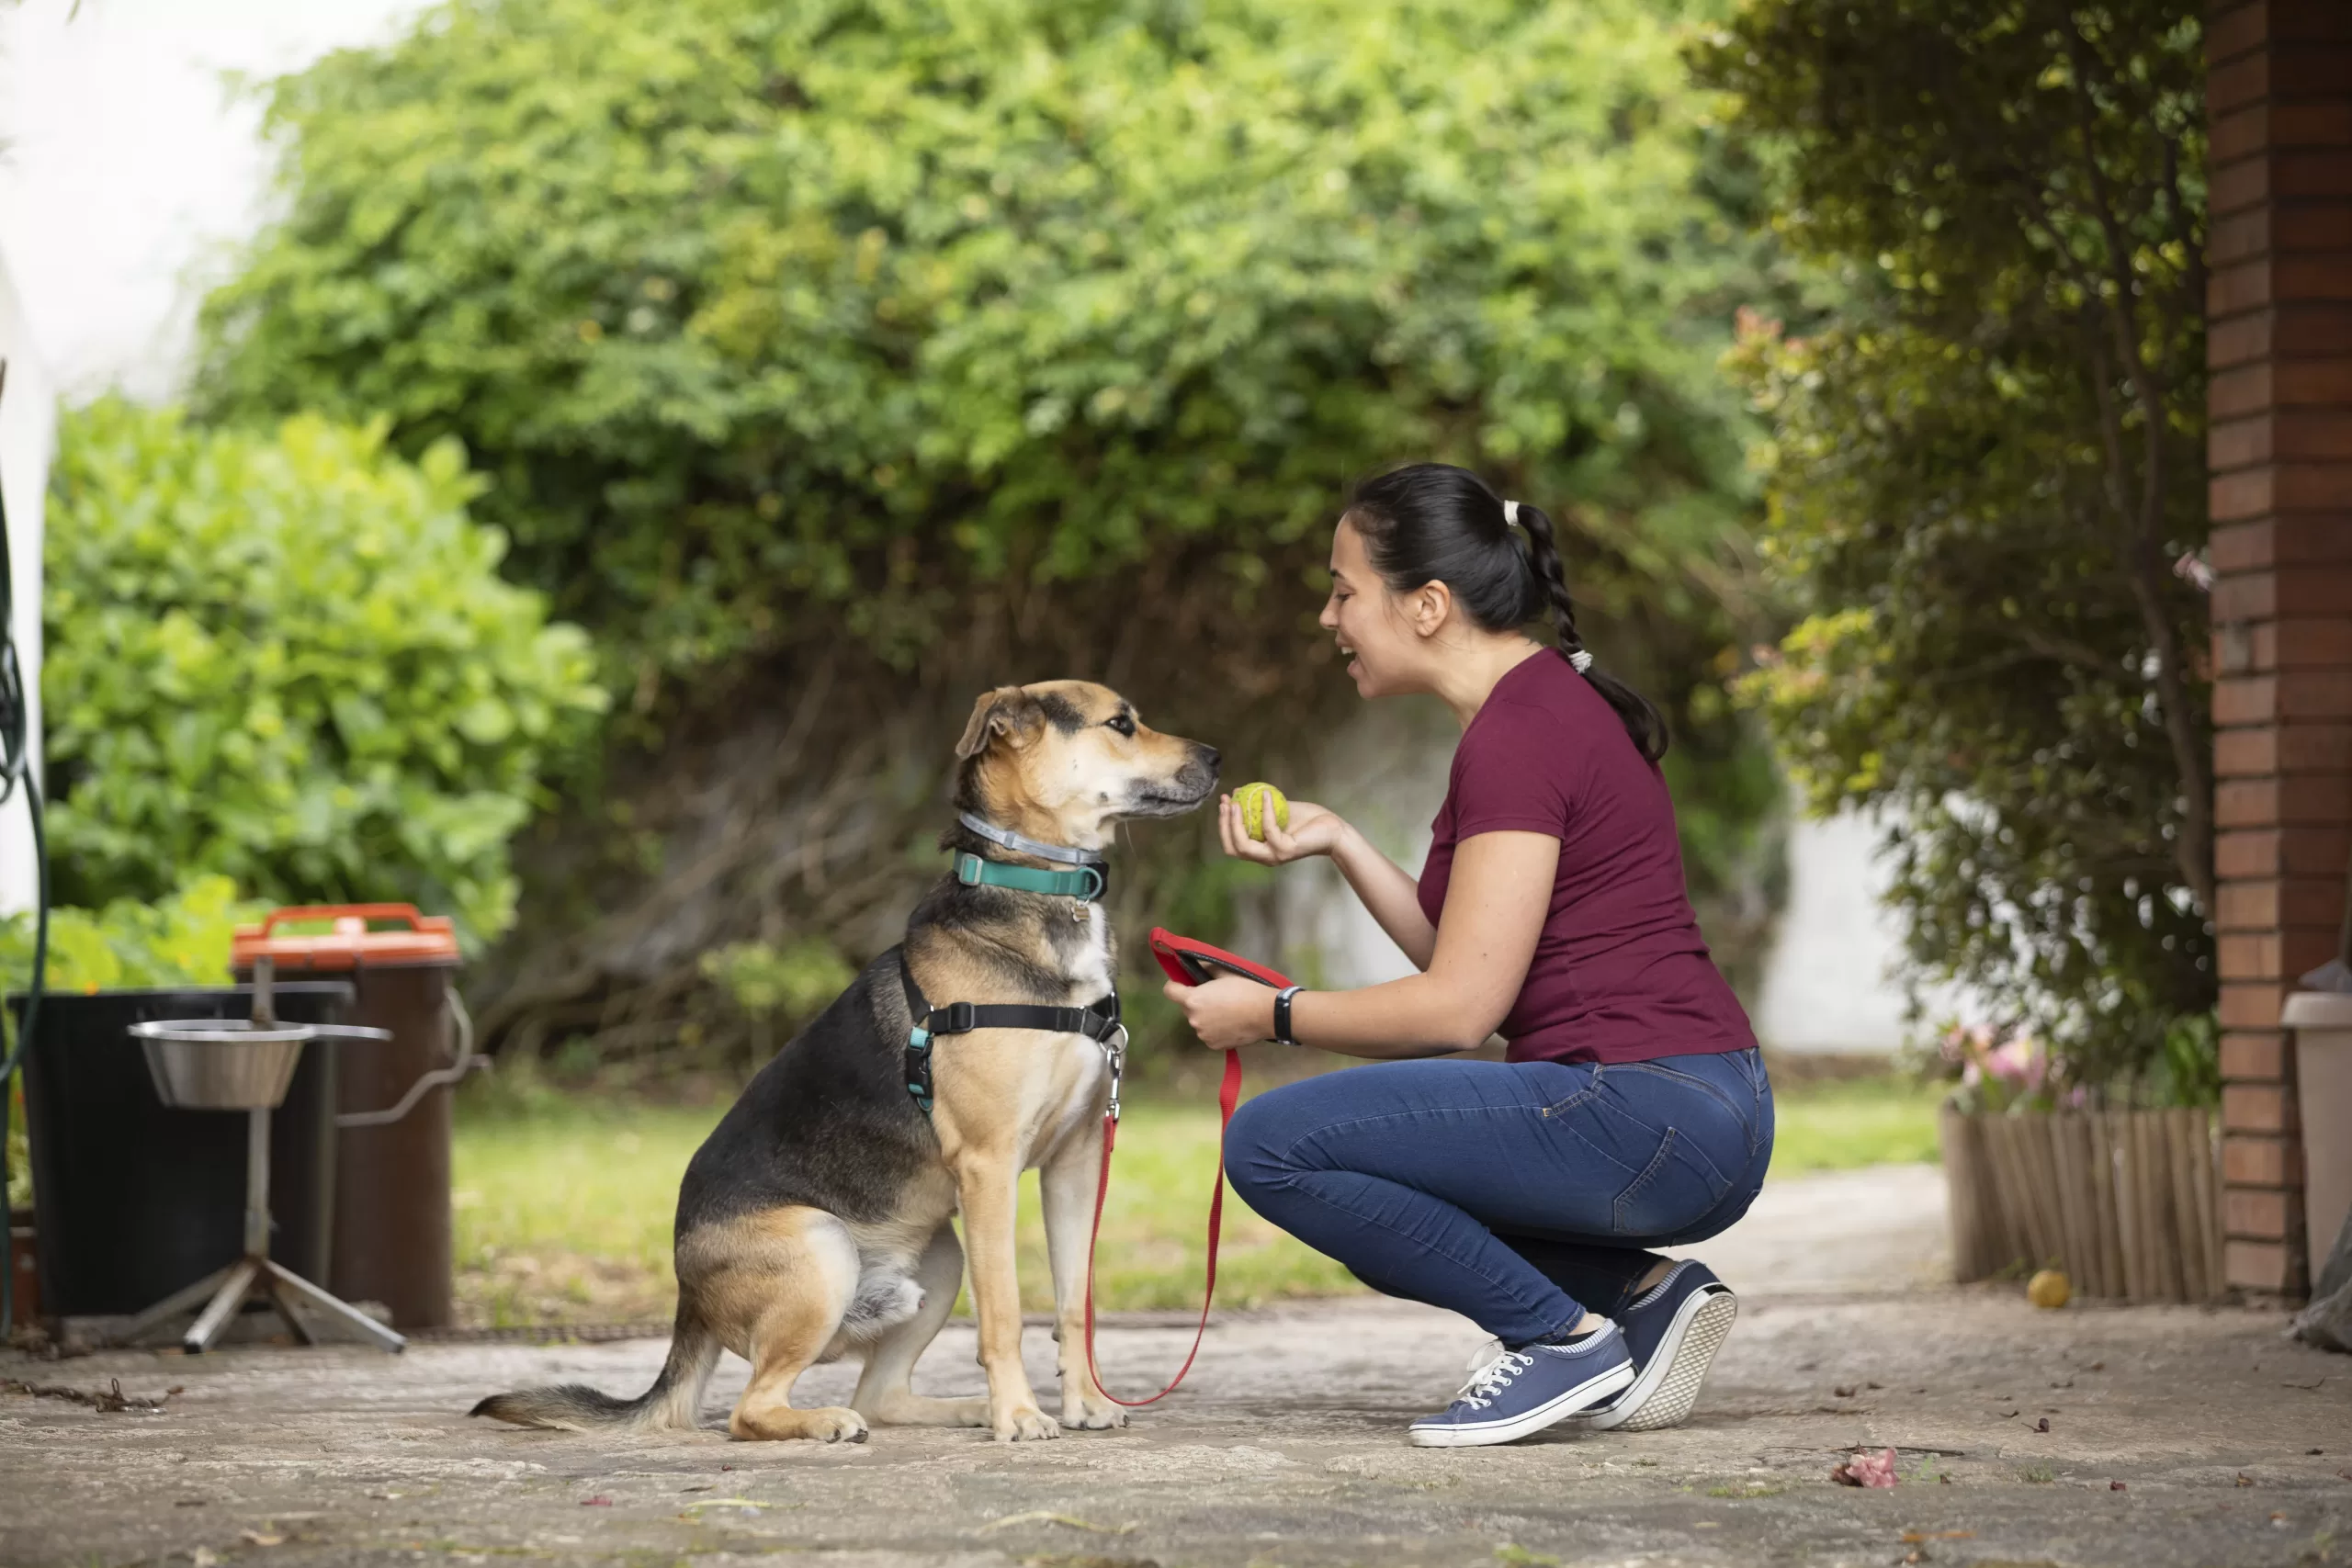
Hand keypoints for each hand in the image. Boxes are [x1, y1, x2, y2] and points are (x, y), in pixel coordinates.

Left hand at [1162, 975, 1276, 1052]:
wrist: (1266, 1013)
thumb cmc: (1245, 990)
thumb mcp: (1225, 973)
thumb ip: (1206, 969)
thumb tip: (1198, 967)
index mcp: (1193, 999)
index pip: (1169, 991)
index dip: (1175, 985)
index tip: (1182, 983)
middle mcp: (1193, 1019)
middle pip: (1187, 1007)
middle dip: (1197, 1002)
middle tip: (1216, 997)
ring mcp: (1203, 1034)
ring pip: (1199, 1022)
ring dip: (1207, 1017)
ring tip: (1227, 1012)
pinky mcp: (1214, 1045)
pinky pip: (1209, 1035)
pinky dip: (1216, 1030)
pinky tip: (1231, 1024)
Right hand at [1218, 793, 1346, 865]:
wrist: (1333, 829)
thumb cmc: (1308, 821)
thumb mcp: (1279, 810)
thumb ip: (1259, 805)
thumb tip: (1238, 790)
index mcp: (1261, 850)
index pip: (1232, 844)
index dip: (1223, 825)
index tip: (1224, 802)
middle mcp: (1265, 857)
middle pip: (1233, 848)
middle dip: (1224, 825)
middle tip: (1226, 803)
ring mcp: (1274, 856)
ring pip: (1244, 845)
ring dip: (1235, 823)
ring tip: (1236, 801)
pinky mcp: (1285, 849)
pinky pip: (1268, 828)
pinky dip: (1265, 810)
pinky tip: (1265, 794)